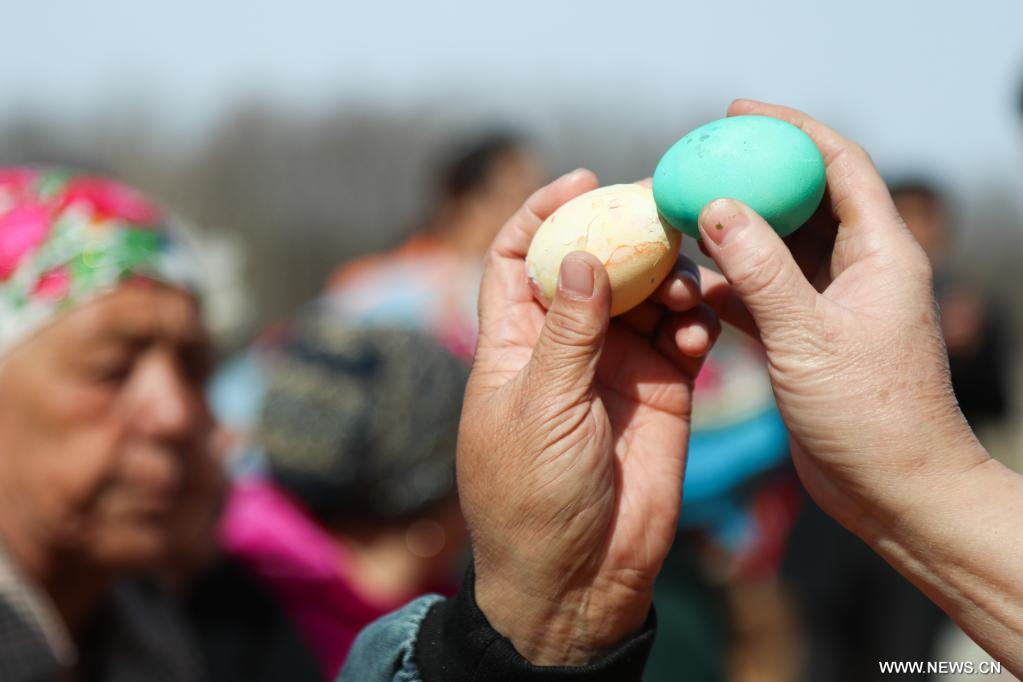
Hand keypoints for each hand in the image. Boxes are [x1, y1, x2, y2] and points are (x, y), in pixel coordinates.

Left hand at [457, 170, 718, 664]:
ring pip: (645, 294)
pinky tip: (700, 329)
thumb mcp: (540, 408)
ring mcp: (617, 365)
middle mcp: (567, 346)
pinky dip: (696, 321)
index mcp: (516, 343)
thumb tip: (583, 257)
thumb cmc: (533, 497)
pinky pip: (684, 336)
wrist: (580, 576)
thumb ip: (567, 332)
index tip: (581, 182)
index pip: (519, 258)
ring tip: (685, 288)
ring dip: (668, 278)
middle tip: (663, 213)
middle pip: (594, 263)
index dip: (542, 213)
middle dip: (624, 234)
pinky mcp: (663, 390)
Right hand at [695, 99, 987, 532]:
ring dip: (737, 232)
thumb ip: (761, 270)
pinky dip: (732, 284)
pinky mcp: (810, 336)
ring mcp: (834, 303)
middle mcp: (860, 269)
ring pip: (780, 248)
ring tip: (683, 215)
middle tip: (699, 161)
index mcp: (881, 252)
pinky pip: (765, 292)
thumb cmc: (869, 414)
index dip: (791, 130)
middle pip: (805, 200)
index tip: (737, 114)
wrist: (894, 490)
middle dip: (755, 177)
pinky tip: (693, 282)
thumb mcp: (808, 335)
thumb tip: (714, 207)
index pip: (838, 165)